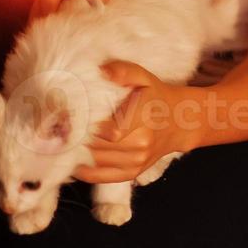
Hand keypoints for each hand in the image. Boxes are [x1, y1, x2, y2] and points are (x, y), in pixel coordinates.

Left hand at [73, 61, 194, 183]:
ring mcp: (137, 160)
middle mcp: (142, 142)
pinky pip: (100, 176)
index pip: (107, 129)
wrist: (182, 122)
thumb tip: (101, 71)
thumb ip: (123, 71)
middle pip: (97, 145)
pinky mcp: (132, 172)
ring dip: (79, 152)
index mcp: (143, 117)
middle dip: (79, 137)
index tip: (74, 116)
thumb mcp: (144, 78)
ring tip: (69, 140)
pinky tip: (75, 160)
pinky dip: (84, 171)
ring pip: (96, 160)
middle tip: (65, 128)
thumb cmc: (157, 97)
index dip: (88, 125)